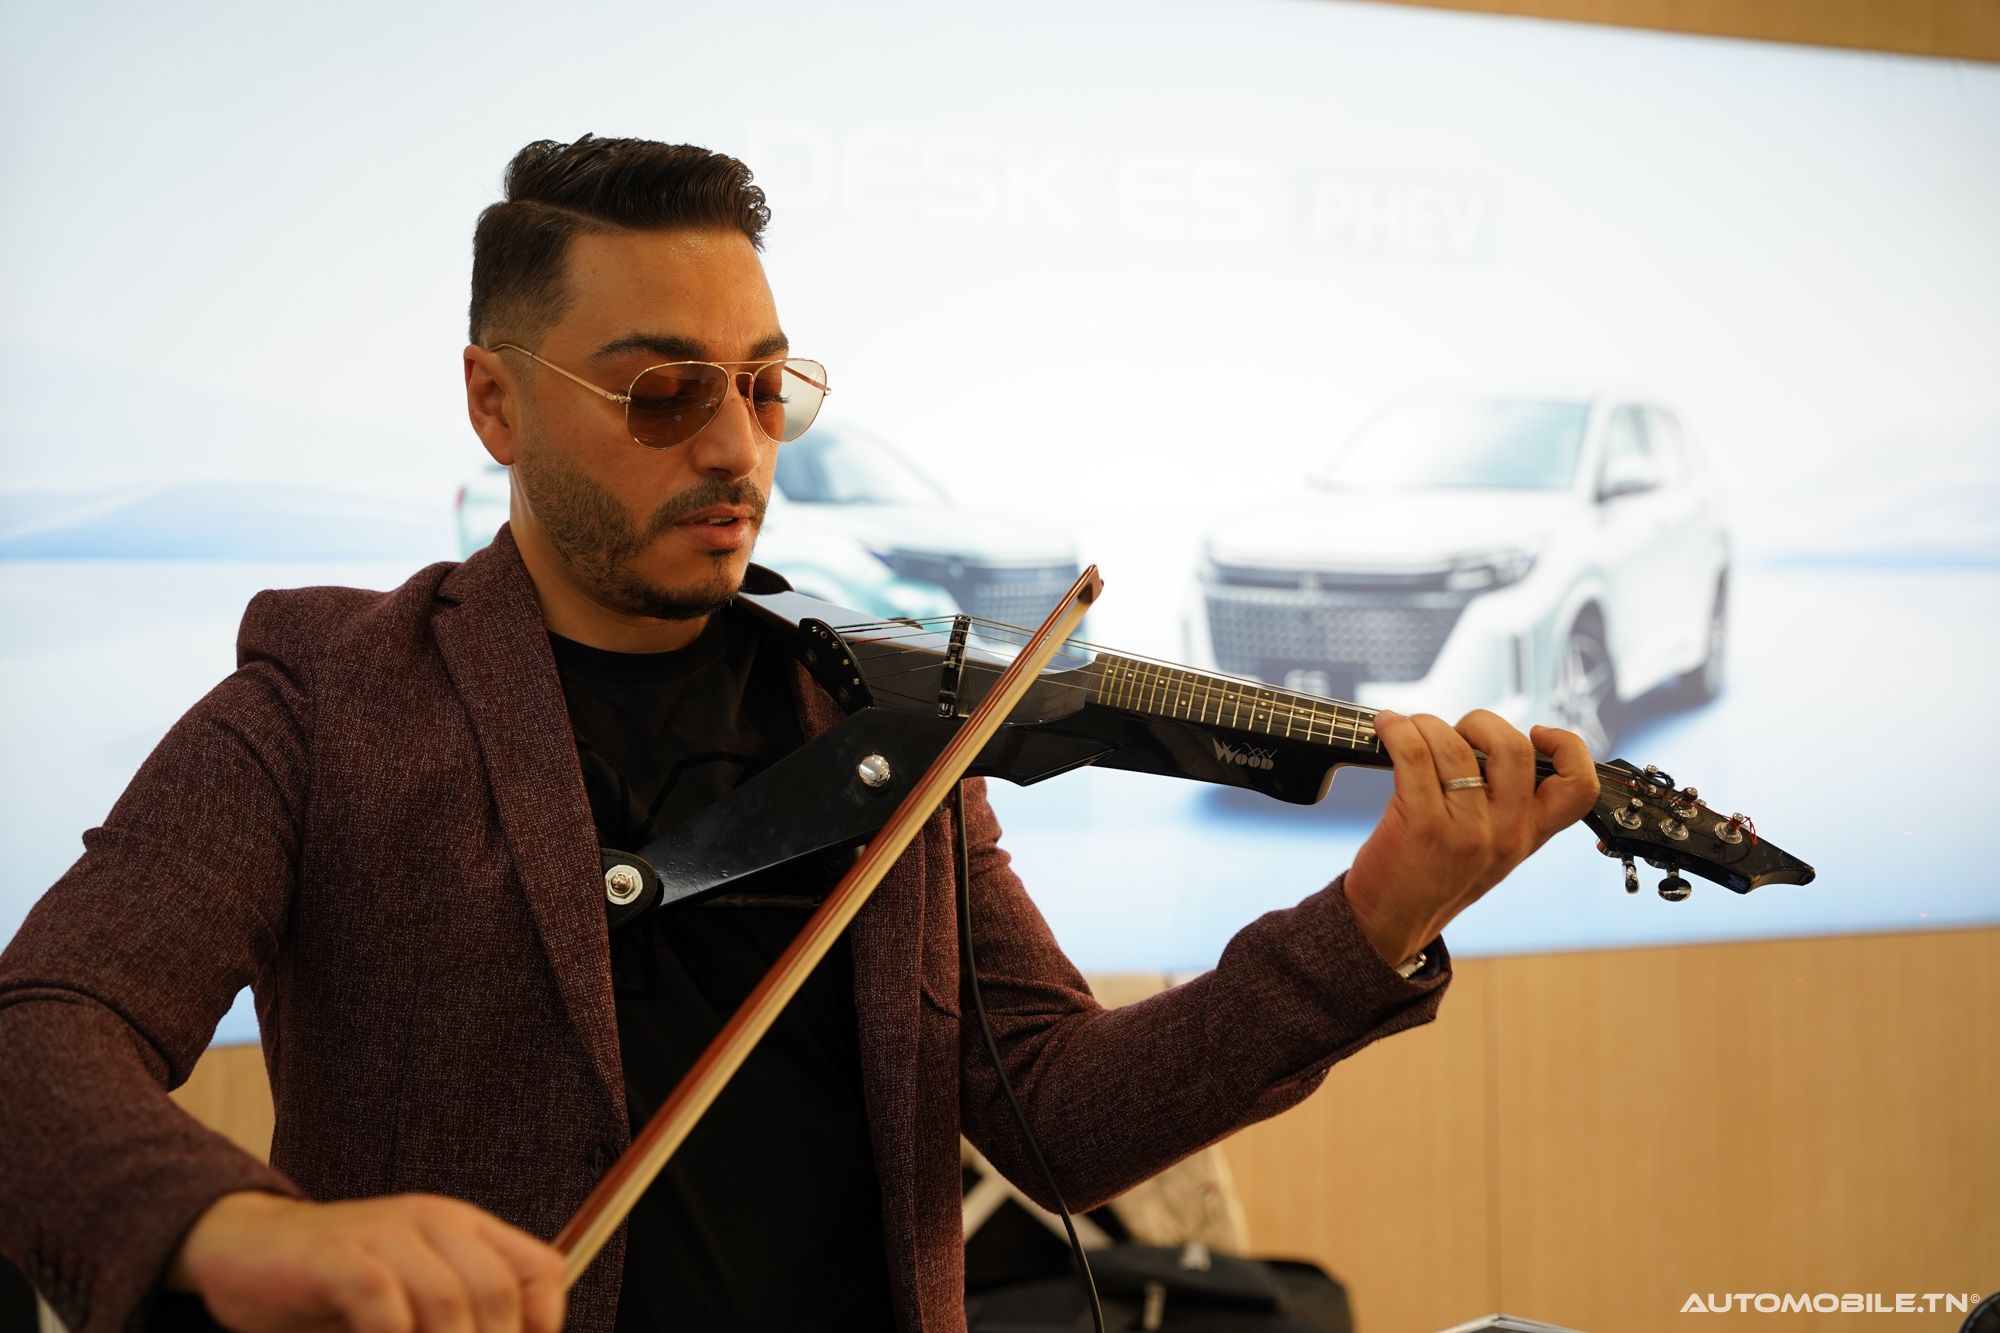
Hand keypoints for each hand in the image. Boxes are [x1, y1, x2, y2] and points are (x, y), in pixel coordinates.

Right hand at [167, 1190, 565, 1332]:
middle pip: (496, 1292)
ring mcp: (384, 1235)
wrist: (247, 1247)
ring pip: (447, 1301)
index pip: (540, 1270)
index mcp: (464, 1229)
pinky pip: (382, 1302)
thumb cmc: (338, 1285)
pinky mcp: (337, 1256)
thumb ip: (458, 1315)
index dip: (542, 1325)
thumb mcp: (414, 1295)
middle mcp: (434, 1222)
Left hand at [1345, 709, 1599, 968]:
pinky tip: (1388, 729)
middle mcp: (1506, 834)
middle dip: (1480, 723)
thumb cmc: (1433, 875)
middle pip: (1515, 749)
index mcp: (1529, 836)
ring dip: (1426, 725)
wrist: (1390, 923)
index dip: (1569, 747)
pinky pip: (1414, 755)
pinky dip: (1397, 731)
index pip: (1579, 788)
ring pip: (1455, 747)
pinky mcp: (1421, 825)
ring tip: (1407, 729)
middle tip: (1455, 734)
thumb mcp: (1490, 850)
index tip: (1537, 734)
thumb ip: (1504, 805)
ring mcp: (1466, 832)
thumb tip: (1485, 738)